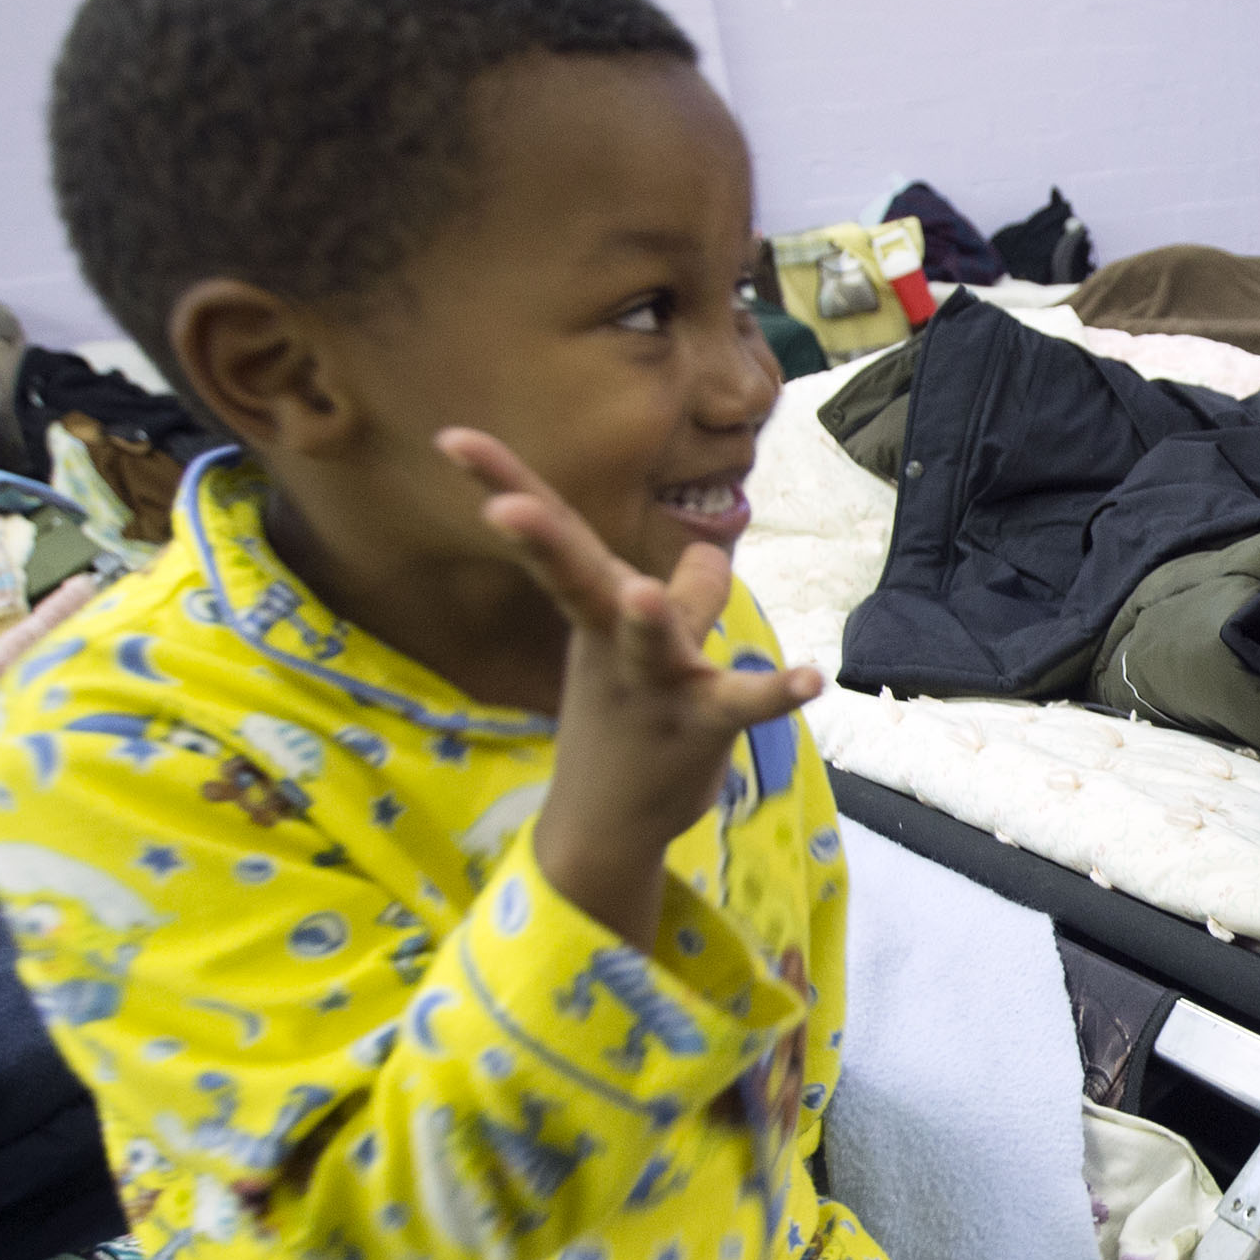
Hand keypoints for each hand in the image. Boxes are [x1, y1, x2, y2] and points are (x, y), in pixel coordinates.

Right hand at [437, 428, 819, 948]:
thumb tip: (709, 556)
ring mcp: (652, 684)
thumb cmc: (624, 722)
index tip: (449, 433)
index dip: (502, 482)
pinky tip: (809, 678)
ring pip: (650, 642)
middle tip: (501, 508)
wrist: (608, 826)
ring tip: (642, 594)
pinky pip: (739, 704)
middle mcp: (613, 639)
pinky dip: (774, 690)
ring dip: (647, 618)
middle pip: (575, 579)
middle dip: (540, 540)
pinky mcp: (698, 724)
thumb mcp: (644, 648)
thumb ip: (685, 598)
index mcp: (594, 609)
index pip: (551, 535)